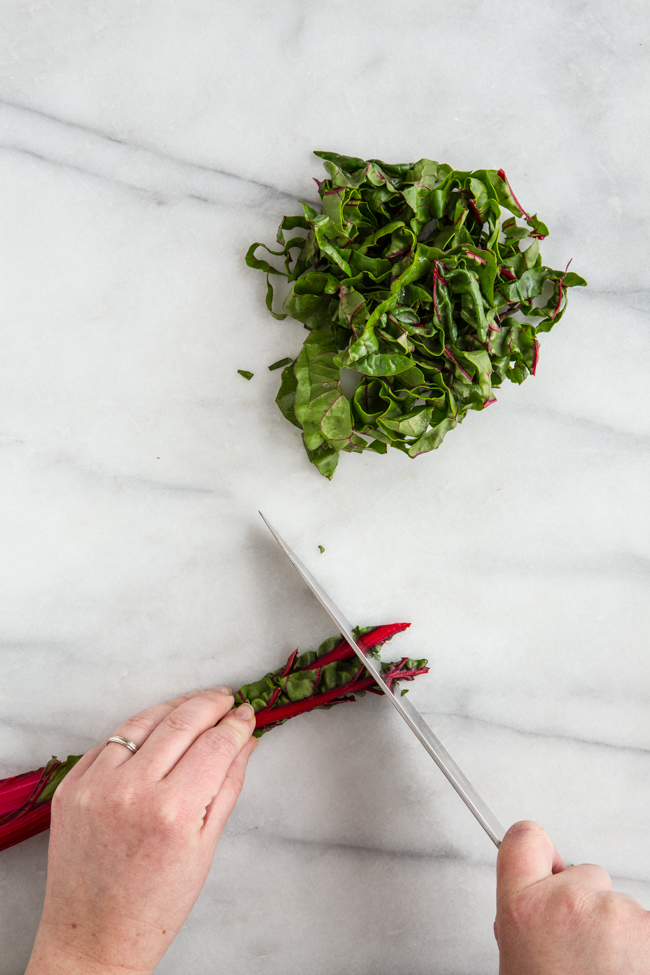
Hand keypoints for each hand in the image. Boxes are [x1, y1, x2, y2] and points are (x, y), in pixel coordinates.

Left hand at [26, 687, 257, 974]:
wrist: (94, 937)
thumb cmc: (156, 905)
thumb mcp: (205, 847)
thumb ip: (227, 785)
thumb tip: (245, 740)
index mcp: (173, 811)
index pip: (215, 744)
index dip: (235, 724)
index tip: (246, 714)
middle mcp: (131, 790)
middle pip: (181, 721)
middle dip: (209, 704)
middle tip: (226, 699)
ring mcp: (95, 785)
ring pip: (143, 721)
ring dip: (173, 707)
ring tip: (194, 705)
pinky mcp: (71, 787)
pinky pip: (110, 742)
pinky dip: (137, 731)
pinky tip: (155, 731)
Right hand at [495, 820, 649, 973]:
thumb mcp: (517, 956)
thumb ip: (523, 915)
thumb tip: (533, 902)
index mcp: (525, 908)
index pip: (525, 838)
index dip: (539, 850)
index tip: (548, 861)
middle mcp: (568, 902)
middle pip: (587, 874)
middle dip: (590, 903)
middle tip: (584, 949)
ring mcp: (615, 913)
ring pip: (619, 903)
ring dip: (618, 930)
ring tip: (605, 968)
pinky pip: (646, 924)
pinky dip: (642, 945)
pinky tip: (628, 968)